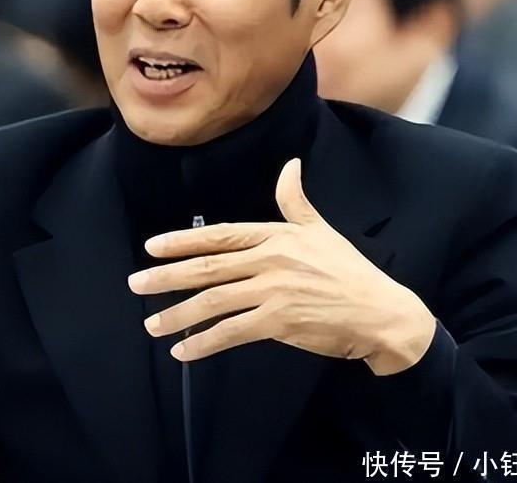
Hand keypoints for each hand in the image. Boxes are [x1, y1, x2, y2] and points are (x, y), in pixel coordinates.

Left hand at [127, 158, 435, 374]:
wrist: (381, 312)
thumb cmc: (350, 272)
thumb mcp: (321, 230)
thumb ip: (295, 202)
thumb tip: (289, 166)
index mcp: (275, 236)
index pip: (218, 236)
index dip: (182, 241)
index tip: (151, 247)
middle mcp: (270, 260)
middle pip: (206, 268)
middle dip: (166, 277)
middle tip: (135, 284)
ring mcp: (274, 291)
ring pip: (213, 302)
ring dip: (178, 314)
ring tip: (152, 324)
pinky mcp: (280, 322)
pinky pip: (232, 332)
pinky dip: (204, 343)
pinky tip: (184, 350)